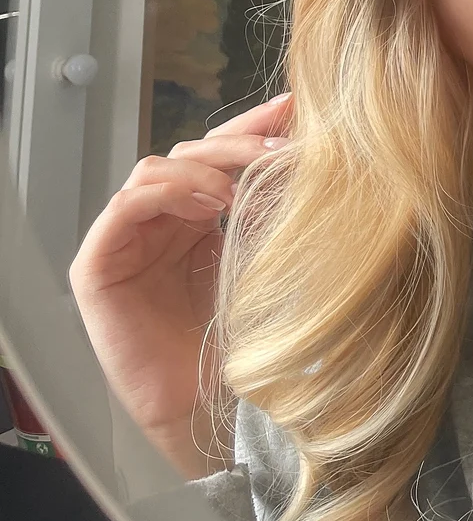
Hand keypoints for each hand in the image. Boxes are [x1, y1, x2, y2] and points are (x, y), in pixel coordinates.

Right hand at [69, 94, 291, 477]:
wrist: (213, 411)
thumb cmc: (247, 348)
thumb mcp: (274, 266)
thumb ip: (283, 217)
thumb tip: (326, 163)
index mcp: (205, 219)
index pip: (225, 156)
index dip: (257, 126)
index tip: (298, 108)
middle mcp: (165, 223)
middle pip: (192, 154)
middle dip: (239, 140)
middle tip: (283, 142)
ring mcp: (129, 241)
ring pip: (157, 170)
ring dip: (206, 165)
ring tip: (249, 182)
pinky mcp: (99, 266)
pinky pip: (125, 206)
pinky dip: (169, 193)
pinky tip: (211, 203)